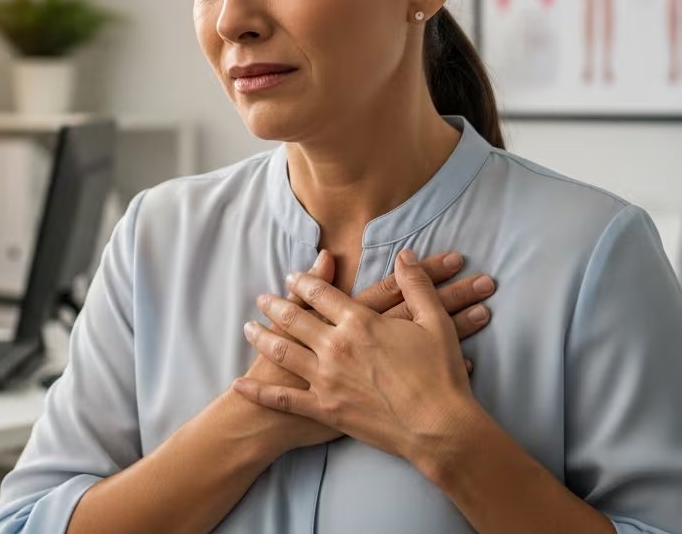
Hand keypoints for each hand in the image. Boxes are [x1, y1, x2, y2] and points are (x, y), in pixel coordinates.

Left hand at [235, 249, 483, 465]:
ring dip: (262, 337)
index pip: (322, 294)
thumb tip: (404, 255)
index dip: (305, 282)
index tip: (293, 276)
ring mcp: (326, 379)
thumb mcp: (434, 322)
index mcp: (359, 323)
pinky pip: (283, 399)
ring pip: (282, 352)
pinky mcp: (324, 409)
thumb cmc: (441, 374)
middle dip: (275, 306)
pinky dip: (258, 391)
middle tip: (262, 298)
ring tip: (248, 327)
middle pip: (294, 319)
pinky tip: (240, 383)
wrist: (439, 427)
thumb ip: (416, 285)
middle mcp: (336, 347)